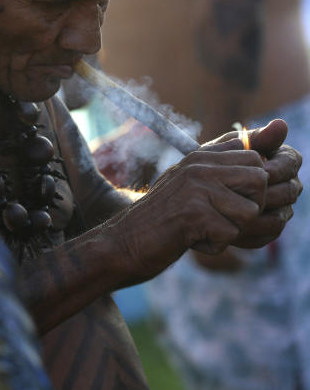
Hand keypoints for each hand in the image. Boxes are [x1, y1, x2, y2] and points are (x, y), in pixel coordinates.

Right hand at [106, 138, 269, 282]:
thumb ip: (221, 166)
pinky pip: (231, 234)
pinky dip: (213, 245)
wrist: (124, 241)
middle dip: (248, 206)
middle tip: (217, 217)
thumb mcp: (189, 185)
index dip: (251, 187)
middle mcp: (197, 167)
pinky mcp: (193, 214)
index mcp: (199, 157)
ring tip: (201, 228)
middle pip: (259, 181)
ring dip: (230, 229)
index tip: (228, 201)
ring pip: (250, 211)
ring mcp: (195, 188)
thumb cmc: (161, 217)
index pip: (254, 159)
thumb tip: (266, 144)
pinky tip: (189, 239)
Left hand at [215, 119, 301, 247]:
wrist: (193, 195)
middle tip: (248, 192)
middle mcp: (285, 184)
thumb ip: (252, 138)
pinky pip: (269, 231)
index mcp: (279, 160)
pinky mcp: (269, 227)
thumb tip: (281, 124)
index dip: (280, 167)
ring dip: (258, 211)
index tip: (263, 170)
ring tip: (236, 208)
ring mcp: (280, 207)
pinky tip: (232, 224)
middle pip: (290, 189)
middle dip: (267, 191)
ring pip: (281, 214)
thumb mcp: (225, 148)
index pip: (292, 161)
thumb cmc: (212, 165)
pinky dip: (251, 229)